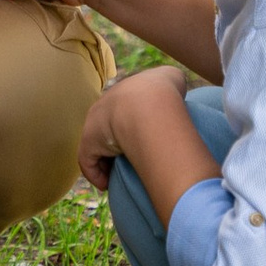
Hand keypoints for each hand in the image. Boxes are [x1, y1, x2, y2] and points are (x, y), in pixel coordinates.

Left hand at [78, 62, 182, 190]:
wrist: (151, 100)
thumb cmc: (167, 91)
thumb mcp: (174, 81)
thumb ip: (172, 88)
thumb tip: (175, 102)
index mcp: (123, 93)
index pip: (122, 114)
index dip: (131, 130)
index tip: (143, 144)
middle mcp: (105, 106)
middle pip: (107, 133)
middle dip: (119, 149)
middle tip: (135, 162)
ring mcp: (95, 122)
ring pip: (97, 148)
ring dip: (108, 164)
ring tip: (125, 177)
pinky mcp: (89, 140)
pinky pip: (89, 161)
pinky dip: (98, 175)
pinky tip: (109, 184)